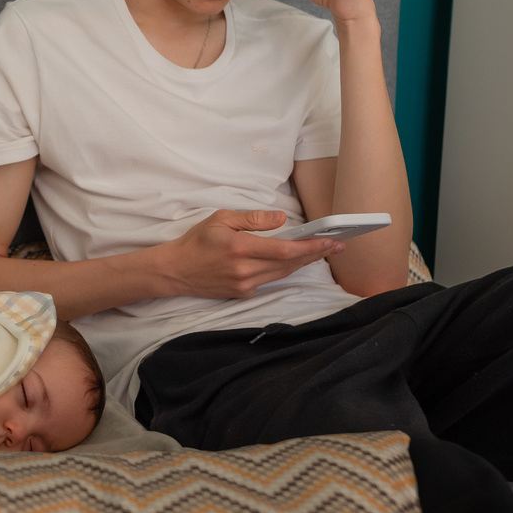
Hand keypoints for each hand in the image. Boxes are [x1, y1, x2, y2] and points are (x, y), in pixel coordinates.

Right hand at [162, 209, 343, 298]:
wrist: (175, 270)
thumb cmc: (196, 242)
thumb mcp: (220, 219)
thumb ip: (252, 218)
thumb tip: (281, 219)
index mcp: (240, 248)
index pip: (285, 249)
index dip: (311, 246)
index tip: (329, 241)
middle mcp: (245, 270)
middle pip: (289, 263)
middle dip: (315, 254)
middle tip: (336, 245)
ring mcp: (244, 285)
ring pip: (283, 273)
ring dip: (303, 262)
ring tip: (319, 252)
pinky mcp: (242, 293)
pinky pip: (269, 281)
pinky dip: (282, 269)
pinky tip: (291, 261)